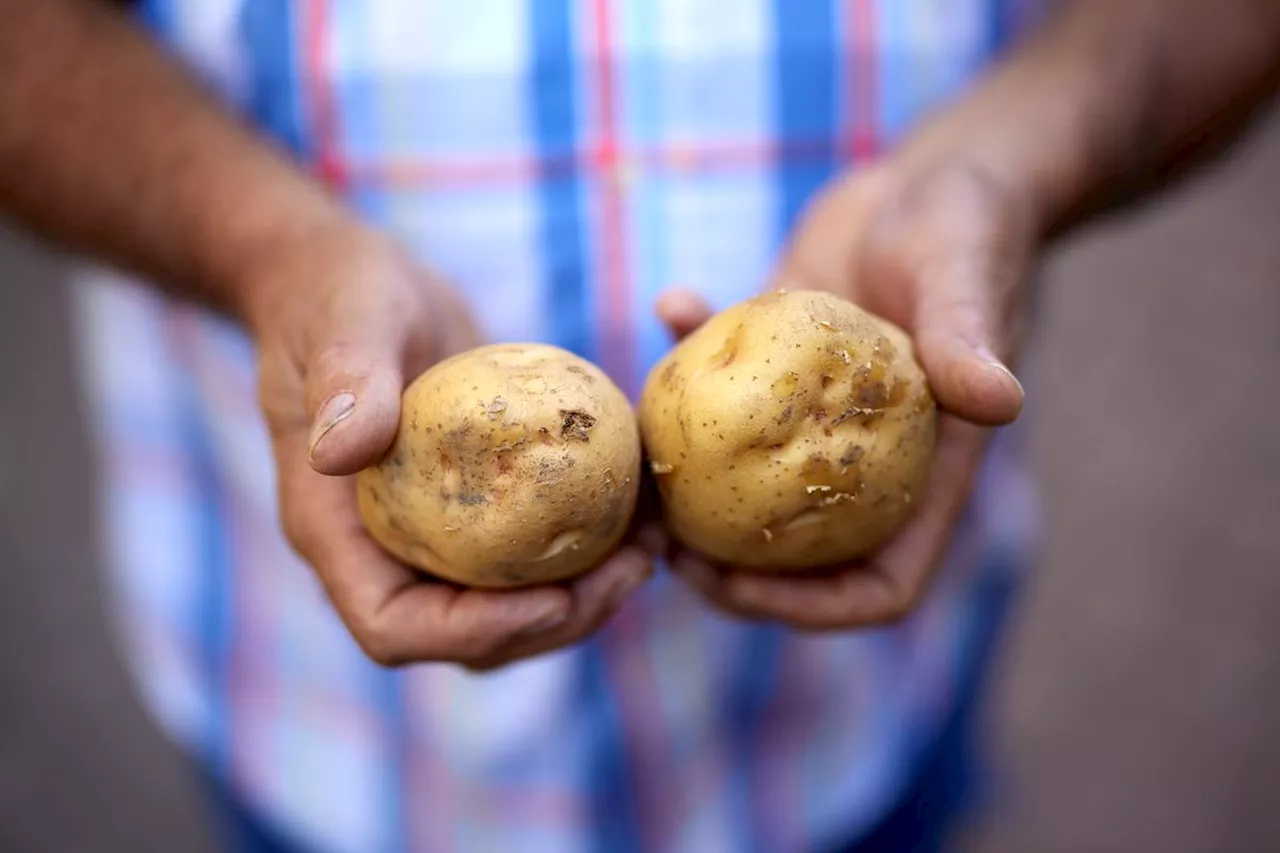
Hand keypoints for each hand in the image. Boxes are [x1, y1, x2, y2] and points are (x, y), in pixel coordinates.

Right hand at [246, 223, 652, 669]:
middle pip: (468, 635)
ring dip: (588, 592)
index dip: (472, 634)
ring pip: (510, 605)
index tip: (553, 598)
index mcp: (334, 533)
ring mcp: (430, 535)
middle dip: (557, 621)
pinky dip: (590, 544)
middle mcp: (385, 550)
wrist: (351, 283)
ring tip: (654, 546)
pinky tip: (647, 509)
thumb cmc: (336, 296)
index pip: (394, 627)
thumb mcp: (344, 323)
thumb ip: (344, 381)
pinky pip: (531, 551)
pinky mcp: (474, 510)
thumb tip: (339, 455)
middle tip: (634, 569)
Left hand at [658, 157, 1030, 629]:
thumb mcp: (968, 278)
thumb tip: (1002, 402)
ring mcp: (812, 421)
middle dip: (725, 568)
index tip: (737, 585)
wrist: (939, 178)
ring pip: (743, 487)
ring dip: (685, 485)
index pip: (881, 584)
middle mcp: (863, 462)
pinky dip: (689, 358)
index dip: (813, 608)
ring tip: (630, 460)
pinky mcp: (776, 369)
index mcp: (923, 473)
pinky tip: (671, 302)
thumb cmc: (971, 226)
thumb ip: (972, 339)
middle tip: (658, 546)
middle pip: (795, 558)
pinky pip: (722, 388)